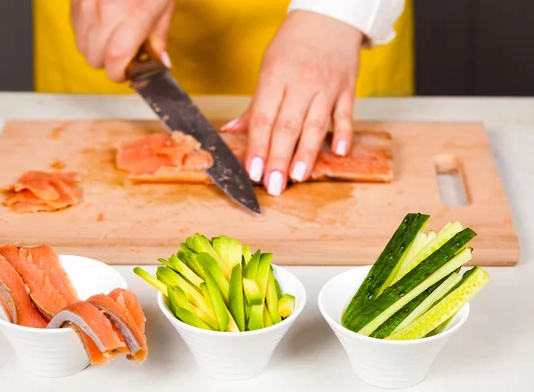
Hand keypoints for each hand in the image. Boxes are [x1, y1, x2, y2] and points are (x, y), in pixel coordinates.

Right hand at [70, 0, 174, 81]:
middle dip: (110, 63)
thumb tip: (159, 63)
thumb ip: (159, 38)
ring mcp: (86, 4)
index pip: (115, 61)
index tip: (128, 73)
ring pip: (82, 46)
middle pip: (95, 59)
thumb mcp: (164, 7)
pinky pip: (76, 29)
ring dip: (97, 48)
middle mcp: (105, 11)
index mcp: (132, 16)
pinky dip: (87, 33)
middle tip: (125, 52)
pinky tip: (102, 22)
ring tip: (114, 35)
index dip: (120, 74)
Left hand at [221, 11, 362, 195]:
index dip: (257, 147)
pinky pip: (345, 115)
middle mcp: (301, 83)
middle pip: (288, 126)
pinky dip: (343, 134)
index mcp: (275, 77)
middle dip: (279, 159)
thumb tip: (233, 132)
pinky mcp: (347, 89)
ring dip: (306, 153)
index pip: (264, 118)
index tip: (253, 171)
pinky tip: (338, 153)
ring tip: (297, 177)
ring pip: (316, 125)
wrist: (328, 17)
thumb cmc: (293, 45)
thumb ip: (255, 105)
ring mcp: (327, 87)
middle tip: (273, 186)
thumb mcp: (268, 68)